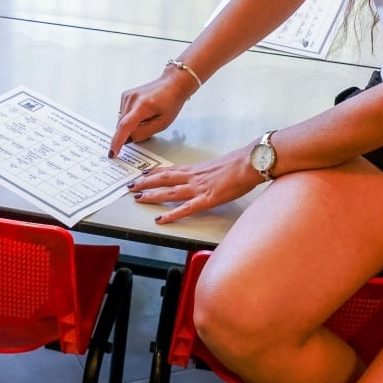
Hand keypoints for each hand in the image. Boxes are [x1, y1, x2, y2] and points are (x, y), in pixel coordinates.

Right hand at [108, 69, 195, 156]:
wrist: (172, 84)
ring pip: (121, 121)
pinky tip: (142, 113)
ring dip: (130, 125)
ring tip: (147, 118)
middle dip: (130, 133)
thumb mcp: (162, 124)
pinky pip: (123, 114)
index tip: (113, 152)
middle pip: (122, 125)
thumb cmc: (171, 102)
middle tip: (146, 128)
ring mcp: (127, 96)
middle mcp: (132, 99)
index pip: (125, 126)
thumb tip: (128, 139)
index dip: (118, 140)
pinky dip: (130, 118)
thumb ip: (144, 133)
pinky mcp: (125, 95)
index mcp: (143, 106)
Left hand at [127, 147, 261, 224]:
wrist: (251, 163)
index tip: (143, 173)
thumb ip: (212, 171)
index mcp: (197, 169)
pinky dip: (171, 214)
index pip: (171, 169)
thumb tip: (212, 174)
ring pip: (169, 192)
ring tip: (138, 198)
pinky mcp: (207, 199)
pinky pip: (185, 209)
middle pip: (164, 179)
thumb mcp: (222, 165)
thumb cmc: (242, 163)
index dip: (155, 172)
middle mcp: (194, 177)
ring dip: (152, 195)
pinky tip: (160, 219)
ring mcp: (198, 188)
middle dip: (146, 182)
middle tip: (131, 186)